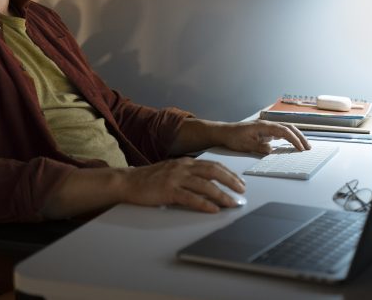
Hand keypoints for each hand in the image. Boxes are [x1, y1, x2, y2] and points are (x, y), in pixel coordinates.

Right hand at [120, 157, 245, 212]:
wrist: (128, 181)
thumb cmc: (150, 179)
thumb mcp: (173, 171)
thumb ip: (189, 174)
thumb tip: (209, 183)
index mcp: (185, 162)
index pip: (213, 165)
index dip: (228, 173)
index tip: (239, 182)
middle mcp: (183, 167)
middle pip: (213, 171)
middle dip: (231, 181)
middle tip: (242, 191)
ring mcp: (176, 178)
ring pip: (205, 185)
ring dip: (221, 195)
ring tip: (232, 203)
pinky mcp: (169, 191)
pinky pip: (191, 198)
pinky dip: (204, 204)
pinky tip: (213, 209)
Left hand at [218, 119, 309, 154]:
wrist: (225, 132)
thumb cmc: (233, 138)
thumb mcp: (245, 145)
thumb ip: (259, 147)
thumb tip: (272, 150)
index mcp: (264, 126)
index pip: (284, 131)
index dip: (294, 139)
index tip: (300, 148)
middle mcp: (267, 124)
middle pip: (288, 127)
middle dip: (300, 137)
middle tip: (308, 148)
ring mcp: (267, 127)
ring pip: (286, 129)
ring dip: (296, 136)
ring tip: (304, 146)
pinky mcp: (265, 131)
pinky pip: (280, 133)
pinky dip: (289, 137)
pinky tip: (293, 144)